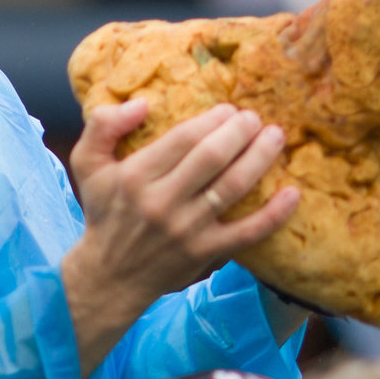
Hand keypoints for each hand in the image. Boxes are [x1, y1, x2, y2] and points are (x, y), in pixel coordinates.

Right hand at [62, 100, 299, 371]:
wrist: (110, 275)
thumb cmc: (104, 213)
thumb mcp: (87, 164)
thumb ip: (103, 125)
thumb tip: (143, 102)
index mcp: (136, 176)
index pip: (184, 138)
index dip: (213, 119)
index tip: (228, 110)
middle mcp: (162, 202)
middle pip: (213, 157)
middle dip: (241, 131)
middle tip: (254, 119)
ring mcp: (187, 230)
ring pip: (234, 187)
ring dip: (260, 158)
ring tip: (275, 138)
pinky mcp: (206, 253)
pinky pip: (248, 232)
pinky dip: (275, 213)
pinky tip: (292, 193)